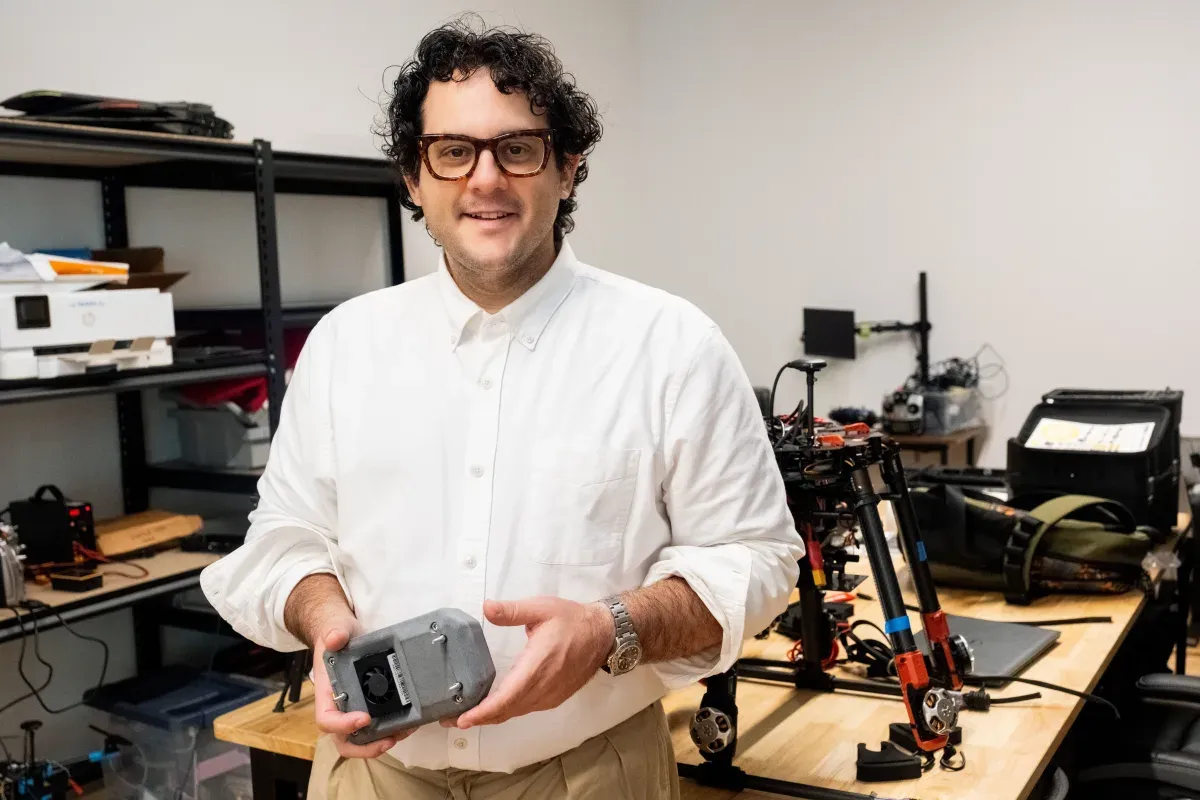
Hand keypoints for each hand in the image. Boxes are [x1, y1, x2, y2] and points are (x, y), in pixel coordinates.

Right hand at [313, 620, 410, 757]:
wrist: (344, 634)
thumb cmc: (337, 635)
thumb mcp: (335, 629)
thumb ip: (334, 632)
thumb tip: (335, 638)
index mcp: (326, 693)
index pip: (327, 719)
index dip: (343, 725)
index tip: (365, 718)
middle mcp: (338, 707)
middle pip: (343, 741)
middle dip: (365, 747)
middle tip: (389, 741)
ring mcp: (353, 709)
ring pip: (361, 739)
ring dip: (382, 741)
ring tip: (406, 731)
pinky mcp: (369, 706)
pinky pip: (376, 727)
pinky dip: (392, 730)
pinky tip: (409, 723)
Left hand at [446, 596, 613, 728]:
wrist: (603, 635)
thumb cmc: (573, 621)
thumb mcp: (541, 608)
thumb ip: (512, 611)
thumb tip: (486, 608)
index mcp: (537, 666)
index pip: (506, 698)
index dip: (483, 712)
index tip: (462, 719)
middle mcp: (543, 687)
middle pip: (506, 711)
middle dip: (478, 718)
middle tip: (451, 720)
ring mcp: (550, 696)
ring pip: (516, 712)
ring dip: (492, 717)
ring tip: (468, 714)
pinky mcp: (554, 697)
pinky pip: (526, 709)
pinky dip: (508, 711)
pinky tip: (495, 706)